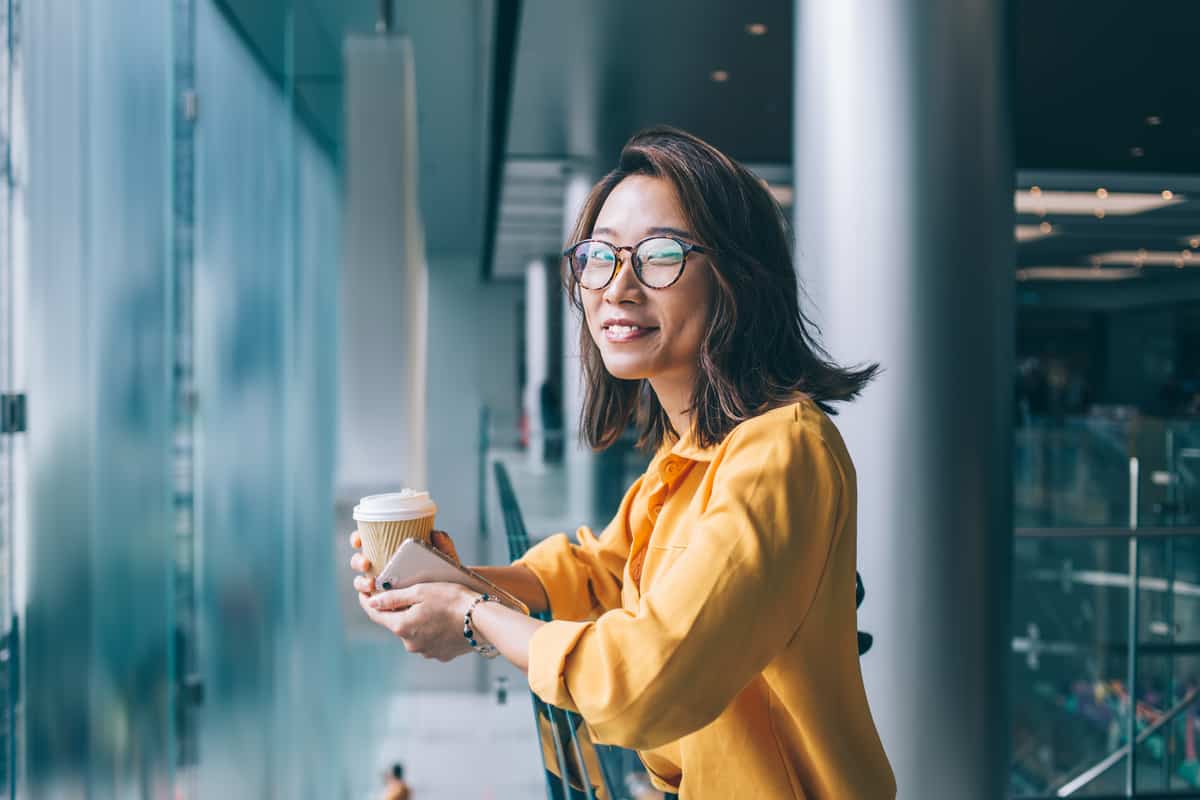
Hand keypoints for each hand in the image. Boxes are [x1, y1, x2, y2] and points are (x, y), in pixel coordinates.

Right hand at [349, 529, 459, 594]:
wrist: (455, 602)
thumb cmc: (448, 578)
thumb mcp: (447, 562)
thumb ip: (444, 547)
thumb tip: (436, 533)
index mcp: (394, 550)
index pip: (370, 540)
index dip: (358, 538)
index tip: (359, 540)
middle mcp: (384, 566)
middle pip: (361, 560)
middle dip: (358, 561)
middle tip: (366, 563)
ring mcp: (384, 585)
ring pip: (363, 581)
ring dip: (361, 582)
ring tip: (371, 583)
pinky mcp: (387, 602)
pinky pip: (371, 601)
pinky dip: (367, 599)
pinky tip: (370, 599)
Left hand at [358, 581, 475, 660]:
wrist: (482, 621)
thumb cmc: (452, 601)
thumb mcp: (421, 591)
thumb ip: (393, 598)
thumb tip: (371, 602)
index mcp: (402, 627)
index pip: (375, 615)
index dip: (367, 602)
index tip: (364, 592)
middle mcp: (410, 644)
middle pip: (396, 623)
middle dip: (400, 610)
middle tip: (412, 594)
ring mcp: (425, 652)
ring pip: (414, 632)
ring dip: (417, 621)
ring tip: (434, 606)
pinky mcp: (440, 655)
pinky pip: (429, 640)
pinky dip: (432, 630)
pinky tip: (444, 619)